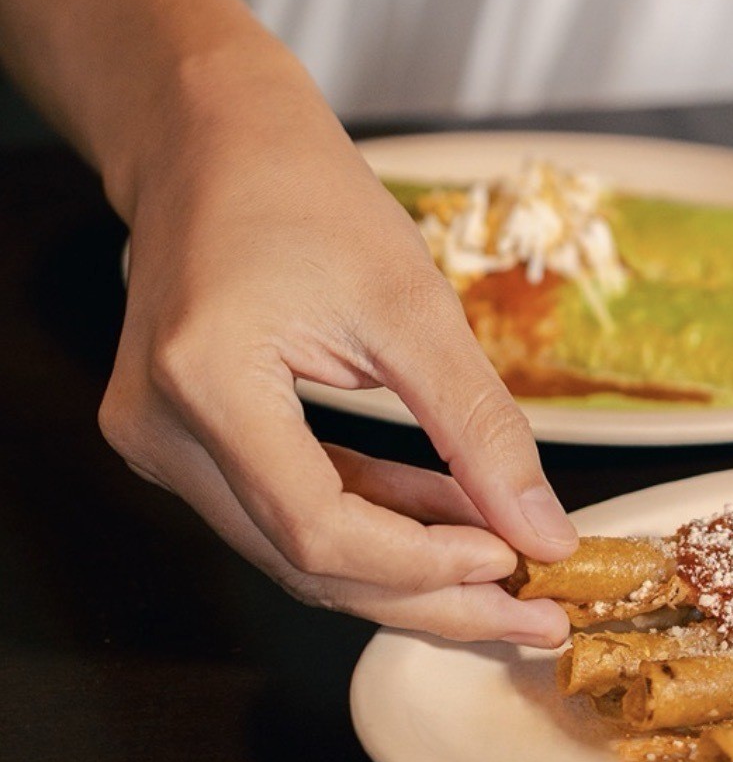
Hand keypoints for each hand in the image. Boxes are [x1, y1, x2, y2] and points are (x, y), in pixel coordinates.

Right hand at [98, 76, 576, 645]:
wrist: (214, 141)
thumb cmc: (302, 193)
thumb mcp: (412, 304)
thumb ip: (479, 429)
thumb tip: (542, 531)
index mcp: (204, 381)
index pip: (319, 530)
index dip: (424, 565)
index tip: (513, 562)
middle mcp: (161, 431)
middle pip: (308, 564)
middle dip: (431, 600)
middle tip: (530, 620)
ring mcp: (165, 445)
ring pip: (301, 553)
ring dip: (410, 571)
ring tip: (507, 576)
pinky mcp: (191, 445)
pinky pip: (292, 512)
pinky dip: (376, 526)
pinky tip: (453, 528)